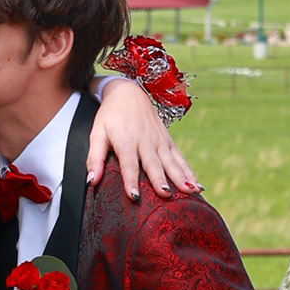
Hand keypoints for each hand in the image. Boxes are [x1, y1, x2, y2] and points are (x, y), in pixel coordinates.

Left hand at [91, 77, 198, 201]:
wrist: (128, 92)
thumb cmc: (110, 116)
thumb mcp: (97, 133)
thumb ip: (94, 158)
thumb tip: (91, 181)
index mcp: (125, 140)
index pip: (128, 163)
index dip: (130, 180)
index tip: (134, 196)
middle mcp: (145, 141)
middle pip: (153, 163)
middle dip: (160, 179)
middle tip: (166, 195)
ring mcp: (159, 141)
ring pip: (171, 162)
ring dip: (181, 177)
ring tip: (190, 192)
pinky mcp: (168, 141)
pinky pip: (180, 159)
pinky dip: (189, 172)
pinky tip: (198, 187)